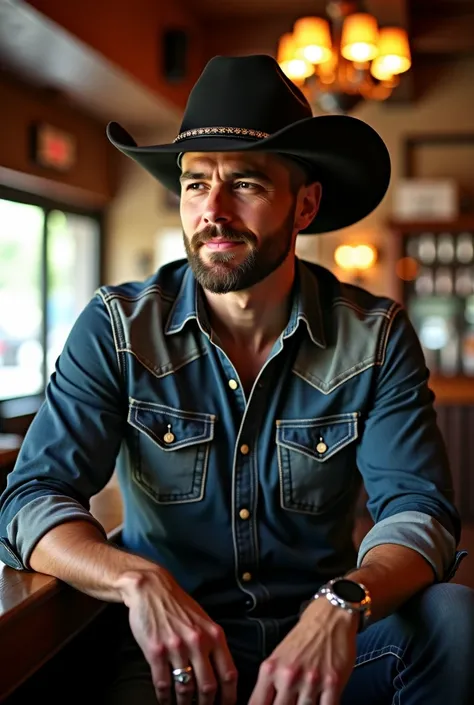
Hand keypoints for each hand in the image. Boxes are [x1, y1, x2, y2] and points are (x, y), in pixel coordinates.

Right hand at [118, 568, 237, 704]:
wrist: (152, 589)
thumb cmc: (179, 605)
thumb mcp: (204, 620)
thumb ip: (213, 644)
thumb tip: (222, 674)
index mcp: (214, 635)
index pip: (229, 673)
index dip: (230, 696)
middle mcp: (198, 642)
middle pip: (208, 687)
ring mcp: (176, 647)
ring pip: (185, 688)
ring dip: (185, 704)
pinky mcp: (156, 651)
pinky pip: (162, 683)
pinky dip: (164, 697)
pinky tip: (165, 701)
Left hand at [248, 597, 357, 704]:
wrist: (329, 616)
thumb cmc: (304, 636)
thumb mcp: (278, 656)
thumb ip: (271, 682)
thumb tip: (265, 702)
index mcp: (271, 669)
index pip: (257, 704)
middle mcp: (289, 676)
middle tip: (289, 703)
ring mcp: (311, 681)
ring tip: (304, 702)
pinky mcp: (332, 683)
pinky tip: (320, 703)